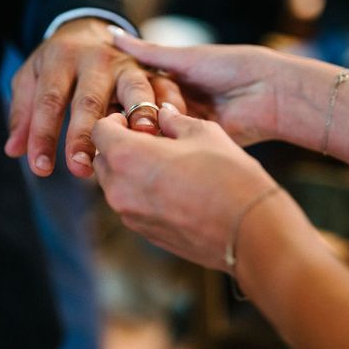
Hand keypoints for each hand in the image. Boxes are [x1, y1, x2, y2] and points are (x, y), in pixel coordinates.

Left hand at [4, 18, 184, 177]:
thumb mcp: (30, 78)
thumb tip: (14, 150)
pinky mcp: (151, 69)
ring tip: (139, 139)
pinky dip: (171, 105)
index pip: (50, 101)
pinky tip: (171, 128)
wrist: (89, 28)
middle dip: (85, 135)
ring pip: (134, 88)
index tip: (40, 168)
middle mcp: (96, 59)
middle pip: (90, 100)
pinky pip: (165, 85)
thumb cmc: (57, 62)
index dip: (43, 134)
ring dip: (138, 114)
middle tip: (81, 168)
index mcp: (61, 59)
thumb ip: (23, 113)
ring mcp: (127, 64)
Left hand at [92, 104, 275, 270]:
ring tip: (165, 164)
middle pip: (103, 160)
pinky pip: (132, 206)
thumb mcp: (203, 133)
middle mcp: (119, 189)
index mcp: (127, 157)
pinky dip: (142, 194)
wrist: (249, 230)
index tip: (138, 120)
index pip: (100, 131)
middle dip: (120, 146)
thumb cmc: (228, 176)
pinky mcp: (146, 234)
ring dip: (130, 171)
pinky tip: (174, 188)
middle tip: (151, 140)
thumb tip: (165, 115)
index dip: (116, 120)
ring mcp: (131, 216)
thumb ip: (175, 121)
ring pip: (116, 185)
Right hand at [111, 30, 282, 145]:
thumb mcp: (184, 57)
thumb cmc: (230, 66)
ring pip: (157, 128)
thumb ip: (147, 52)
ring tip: (132, 131)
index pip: (137, 88)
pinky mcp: (199, 141)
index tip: (101, 99)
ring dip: (149, 130)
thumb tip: (111, 34)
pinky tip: (148, 145)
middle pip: (145, 110)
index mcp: (174, 79)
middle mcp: (178, 102)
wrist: (269, 92)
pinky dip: (165, 143)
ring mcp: (188, 123)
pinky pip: (175, 143)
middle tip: (119, 118)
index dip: (121, 94)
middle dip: (135, 114)